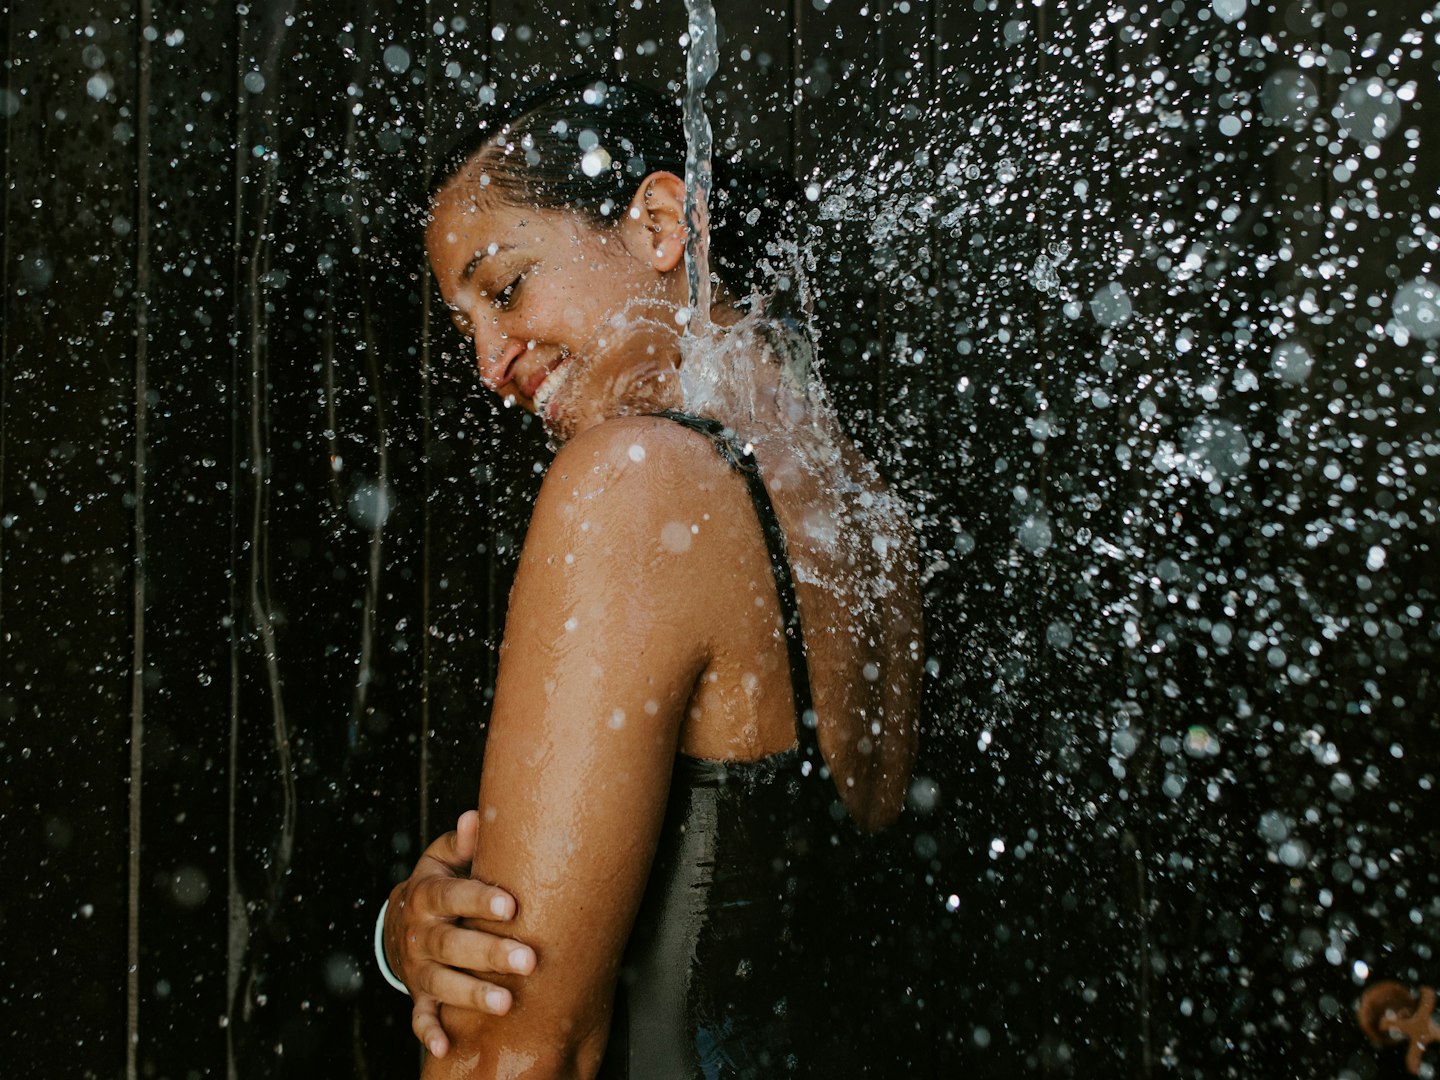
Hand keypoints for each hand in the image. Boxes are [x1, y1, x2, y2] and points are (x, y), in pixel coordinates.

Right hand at [384, 811, 537, 1058]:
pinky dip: (429, 1032)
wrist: (397, 922)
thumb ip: (460, 842)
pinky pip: (420, 1017)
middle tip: (528, 960)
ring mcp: (419, 968)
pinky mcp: (419, 994)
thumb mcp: (441, 860)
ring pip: (443, 983)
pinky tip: (445, 1047)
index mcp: (427, 896)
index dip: (480, 901)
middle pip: (452, 945)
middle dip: (489, 954)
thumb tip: (477, 817)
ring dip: (472, 995)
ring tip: (505, 1004)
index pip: (452, 897)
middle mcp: (422, 934)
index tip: (511, 907)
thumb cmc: (436, 886)